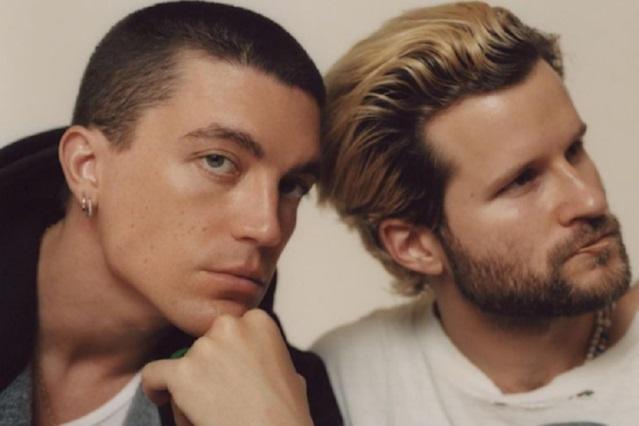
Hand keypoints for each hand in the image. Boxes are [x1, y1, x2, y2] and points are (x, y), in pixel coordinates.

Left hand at [142, 309, 313, 425]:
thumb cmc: (284, 414)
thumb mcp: (290, 373)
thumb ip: (266, 356)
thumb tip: (256, 362)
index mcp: (259, 321)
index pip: (229, 329)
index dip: (228, 353)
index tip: (227, 372)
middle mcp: (231, 326)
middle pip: (205, 343)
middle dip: (209, 366)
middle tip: (218, 394)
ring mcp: (205, 348)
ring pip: (183, 363)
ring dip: (191, 386)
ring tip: (210, 411)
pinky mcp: (182, 373)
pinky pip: (154, 374)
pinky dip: (156, 387)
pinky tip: (162, 398)